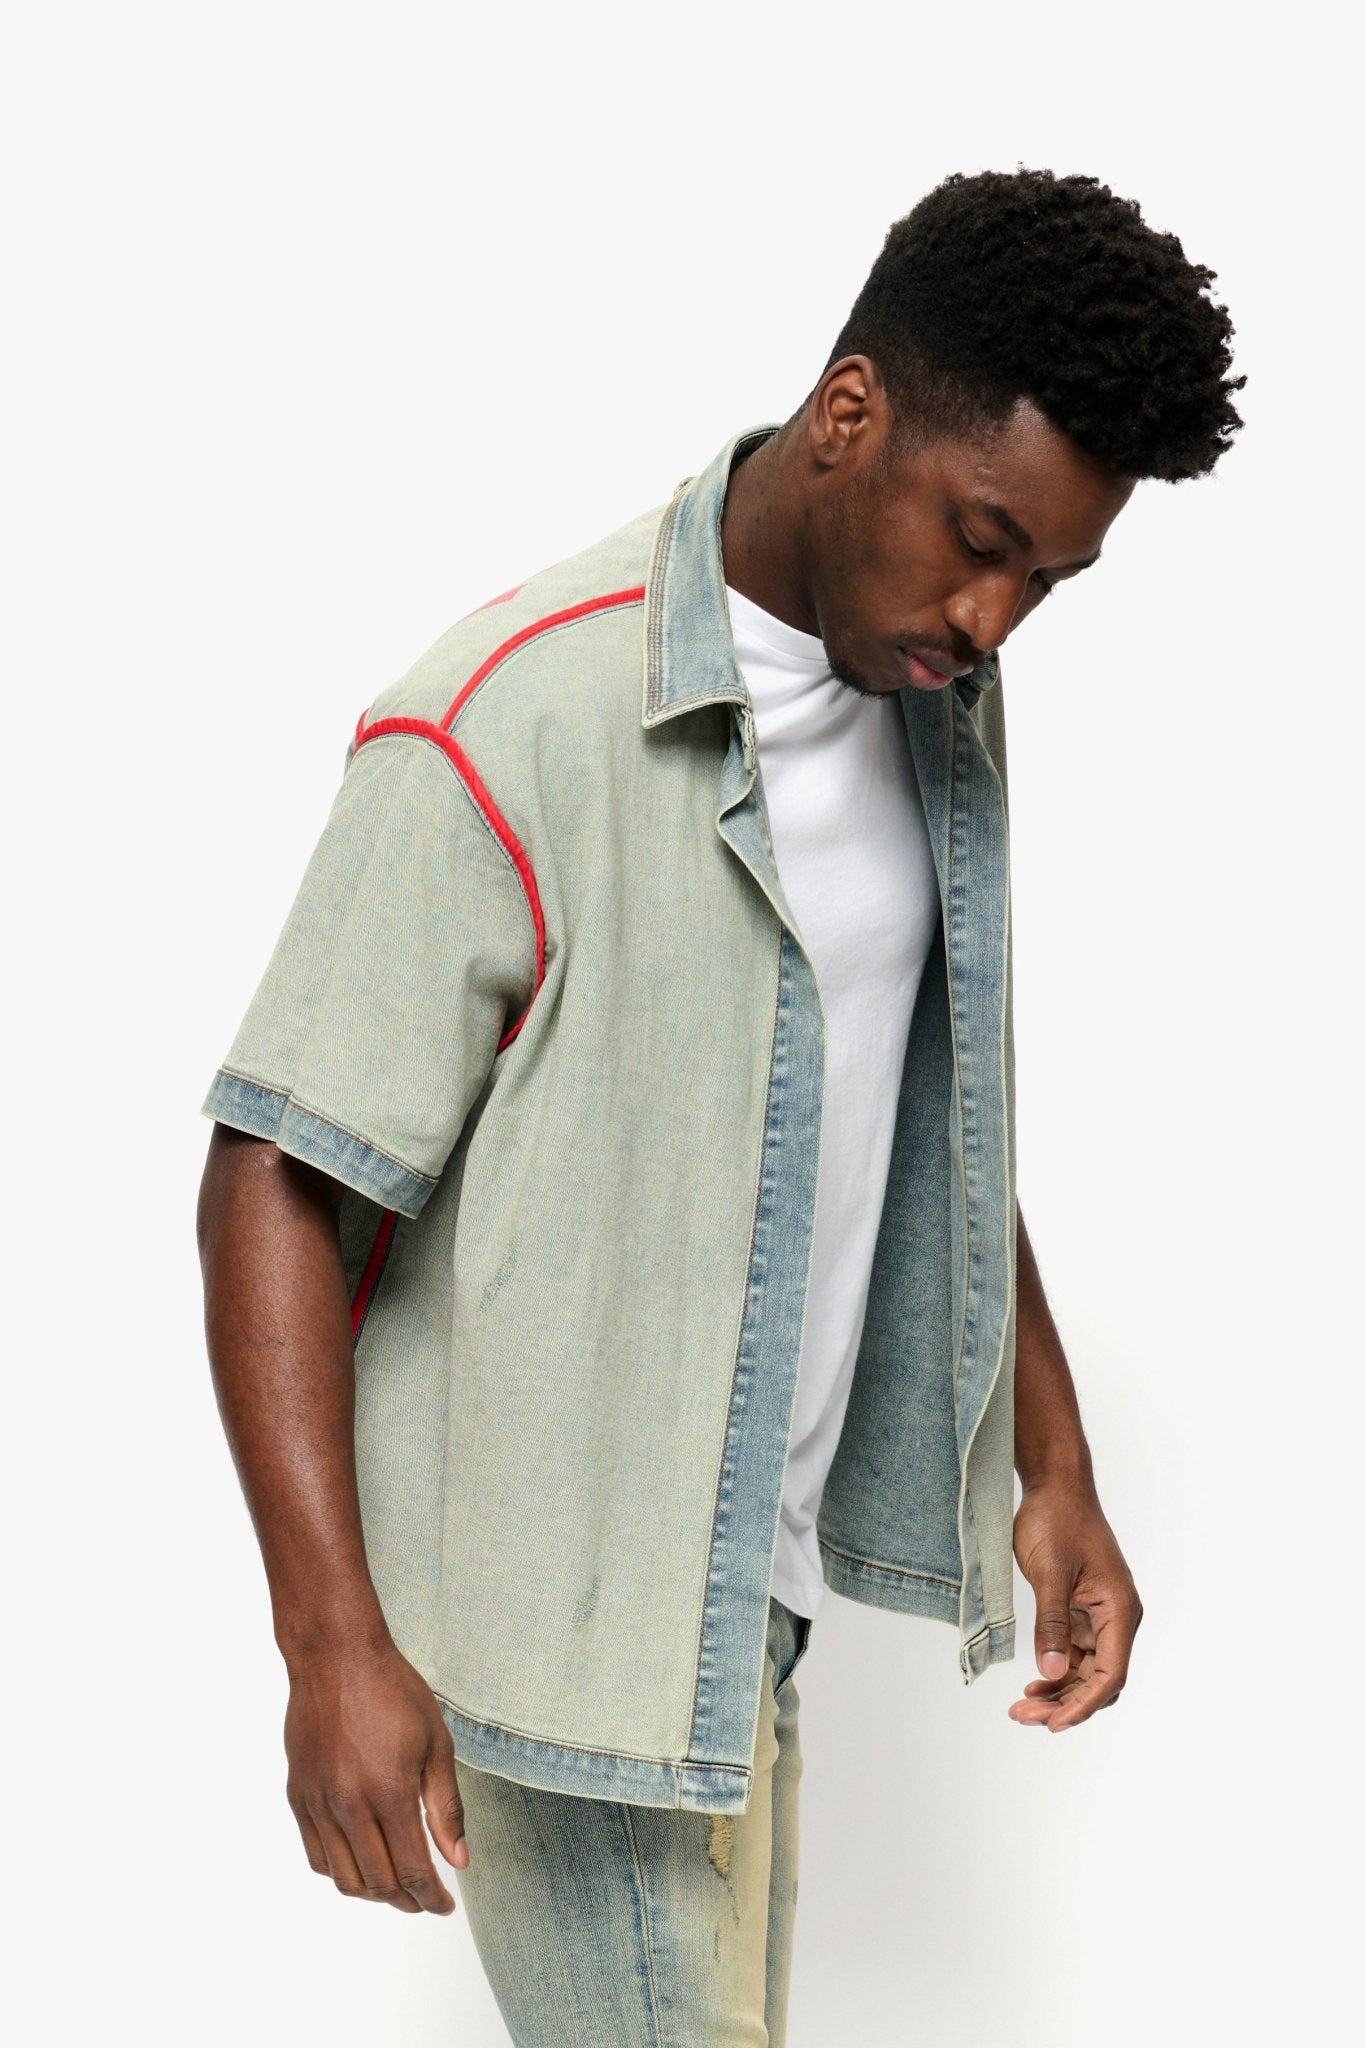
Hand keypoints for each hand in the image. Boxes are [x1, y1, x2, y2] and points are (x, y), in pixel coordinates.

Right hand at [283, 1635, 468, 1911]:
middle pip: (378, 1882)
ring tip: (396, 1886)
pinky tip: (360, 1862)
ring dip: (373, 1892)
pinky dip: (340, 1872)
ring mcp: (319, 1803)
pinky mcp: (298, 1796)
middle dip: (407, 1900)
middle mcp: (349, 1804)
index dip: (432, 1898)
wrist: (336, 1657)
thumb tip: (458, 1859)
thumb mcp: (435, 1743)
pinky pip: (316, 1855)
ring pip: (343, 1878)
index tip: (445, 1906)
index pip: (413, 1870)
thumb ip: (446, 1807)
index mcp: (389, 1791)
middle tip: (426, 1898)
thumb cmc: (392, 1691)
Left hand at [1009, 1482, 1142, 1732]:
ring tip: (1021, 1708)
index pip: (1110, 1674)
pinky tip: (1034, 1684)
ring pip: (1085, 1671)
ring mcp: (1099, 1616)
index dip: (1083, 1704)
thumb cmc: (1056, 1520)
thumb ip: (1053, 1623)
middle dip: (1065, 1704)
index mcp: (1120, 1610)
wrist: (1055, 1486)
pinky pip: (1074, 1654)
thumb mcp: (1050, 1572)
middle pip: (1099, 1680)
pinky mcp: (1082, 1611)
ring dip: (1058, 1692)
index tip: (1053, 1724)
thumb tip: (1053, 1671)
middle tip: (1023, 1717)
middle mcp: (1116, 1618)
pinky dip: (1056, 1671)